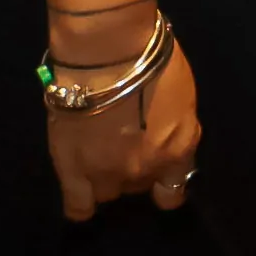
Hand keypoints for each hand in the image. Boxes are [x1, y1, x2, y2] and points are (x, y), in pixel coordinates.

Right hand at [41, 31, 200, 220]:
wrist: (108, 50)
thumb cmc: (150, 55)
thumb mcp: (180, 91)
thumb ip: (174, 123)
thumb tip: (162, 130)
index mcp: (180, 146)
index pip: (174, 186)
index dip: (164, 181)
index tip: (157, 172)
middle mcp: (148, 168)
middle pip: (140, 184)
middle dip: (135, 168)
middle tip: (123, 144)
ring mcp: (110, 173)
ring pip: (109, 193)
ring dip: (107, 177)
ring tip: (98, 154)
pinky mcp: (74, 172)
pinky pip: (78, 205)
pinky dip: (80, 203)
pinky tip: (80, 191)